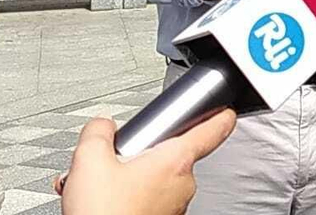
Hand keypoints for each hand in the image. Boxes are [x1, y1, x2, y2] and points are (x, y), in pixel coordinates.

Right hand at [56, 110, 235, 214]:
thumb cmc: (105, 212)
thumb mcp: (89, 159)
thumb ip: (100, 131)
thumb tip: (102, 127)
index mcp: (176, 161)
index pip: (212, 130)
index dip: (219, 116)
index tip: (225, 111)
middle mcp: (183, 184)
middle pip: (170, 154)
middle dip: (143, 154)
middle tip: (117, 162)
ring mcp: (175, 205)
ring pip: (156, 179)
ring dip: (131, 178)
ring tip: (104, 188)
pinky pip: (149, 199)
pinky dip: (129, 197)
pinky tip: (107, 202)